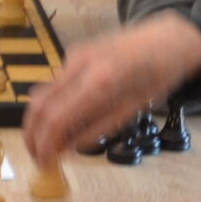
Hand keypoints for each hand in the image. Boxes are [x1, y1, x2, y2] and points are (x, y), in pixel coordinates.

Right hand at [23, 13, 200, 165]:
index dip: (45, 146)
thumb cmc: (158, 75)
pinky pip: (55, 85)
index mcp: (100, 83)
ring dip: (38, 122)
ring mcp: (73, 56)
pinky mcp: (73, 53)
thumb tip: (66, 149)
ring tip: (48, 144)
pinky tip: (65, 120)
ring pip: (42, 95)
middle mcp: (80, 66)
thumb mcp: (133, 110)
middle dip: (33, 136)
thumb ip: (97, 129)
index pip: (57, 119)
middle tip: (38, 158)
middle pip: (39, 106)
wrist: (167, 37)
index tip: (45, 164)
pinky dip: (52, 106)